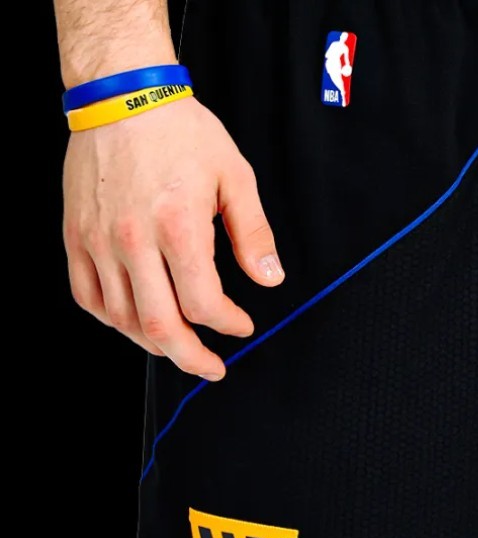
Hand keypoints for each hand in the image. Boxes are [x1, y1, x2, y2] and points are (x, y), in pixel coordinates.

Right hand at [63, 97, 283, 379]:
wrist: (123, 97)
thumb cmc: (181, 132)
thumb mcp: (234, 176)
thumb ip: (253, 233)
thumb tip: (269, 278)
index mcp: (179, 226)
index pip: (203, 303)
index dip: (227, 324)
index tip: (241, 325)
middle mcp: (134, 241)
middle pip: (160, 326)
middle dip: (191, 358)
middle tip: (211, 368)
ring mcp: (98, 241)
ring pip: (122, 319)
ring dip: (154, 344)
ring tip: (178, 347)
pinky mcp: (76, 237)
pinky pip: (87, 296)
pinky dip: (113, 320)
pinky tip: (134, 322)